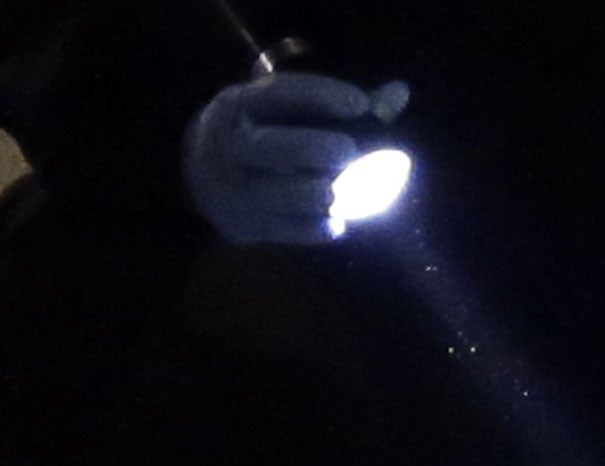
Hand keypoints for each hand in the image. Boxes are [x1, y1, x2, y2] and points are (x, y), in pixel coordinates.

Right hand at [184, 71, 379, 244]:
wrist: (203, 174)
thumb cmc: (265, 132)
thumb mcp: (285, 109)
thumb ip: (341, 104)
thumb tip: (399, 94)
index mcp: (242, 105)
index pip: (279, 94)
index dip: (320, 96)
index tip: (361, 103)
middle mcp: (232, 144)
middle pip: (272, 147)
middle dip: (315, 148)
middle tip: (350, 151)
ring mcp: (235, 187)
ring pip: (278, 193)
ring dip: (319, 193)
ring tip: (346, 192)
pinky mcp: (246, 223)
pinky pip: (286, 230)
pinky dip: (316, 228)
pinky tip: (337, 223)